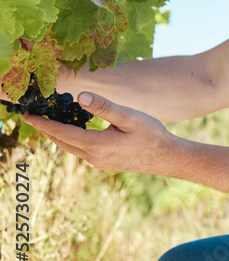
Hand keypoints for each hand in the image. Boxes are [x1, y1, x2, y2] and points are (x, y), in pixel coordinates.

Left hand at [22, 92, 177, 174]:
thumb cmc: (152, 135)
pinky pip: (81, 151)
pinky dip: (71, 140)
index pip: (61, 132)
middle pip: (61, 142)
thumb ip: (104, 107)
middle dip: (46, 129)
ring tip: (50, 120)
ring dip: (58, 135)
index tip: (27, 115)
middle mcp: (93, 157)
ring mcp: (98, 162)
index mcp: (96, 145)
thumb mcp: (130, 117)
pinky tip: (75, 131)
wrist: (168, 158)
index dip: (43, 123)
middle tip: (33, 115)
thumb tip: (80, 96)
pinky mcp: (105, 163)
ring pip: (70, 148)